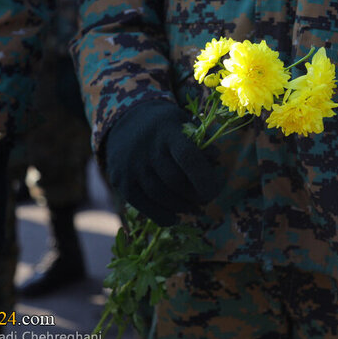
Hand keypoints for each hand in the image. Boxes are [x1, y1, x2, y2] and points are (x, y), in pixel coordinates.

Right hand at [104, 100, 219, 225]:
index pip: (188, 156)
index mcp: (167, 130)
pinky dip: (164, 216)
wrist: (124, 122)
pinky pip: (145, 207)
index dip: (205, 177)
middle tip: (208, 198)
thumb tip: (214, 158)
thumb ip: (200, 141)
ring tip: (195, 207)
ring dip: (183, 207)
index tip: (217, 186)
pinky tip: (176, 216)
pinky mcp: (120, 182)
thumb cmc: (164, 126)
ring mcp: (131, 166)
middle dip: (197, 195)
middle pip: (176, 181)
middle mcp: (146, 148)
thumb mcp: (183, 123)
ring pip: (162, 197)